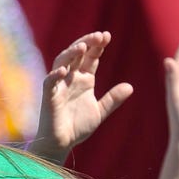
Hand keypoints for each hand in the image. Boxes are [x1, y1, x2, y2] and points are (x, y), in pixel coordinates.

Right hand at [29, 31, 133, 161]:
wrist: (62, 144)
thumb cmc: (77, 127)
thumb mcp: (100, 111)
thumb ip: (113, 99)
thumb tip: (130, 87)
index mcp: (83, 79)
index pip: (90, 57)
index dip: (97, 46)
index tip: (107, 36)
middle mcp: (70, 78)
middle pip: (76, 54)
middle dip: (87, 43)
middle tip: (99, 35)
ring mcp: (58, 86)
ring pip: (61, 63)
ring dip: (71, 53)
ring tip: (82, 46)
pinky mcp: (49, 96)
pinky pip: (50, 82)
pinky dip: (55, 75)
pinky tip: (63, 71)